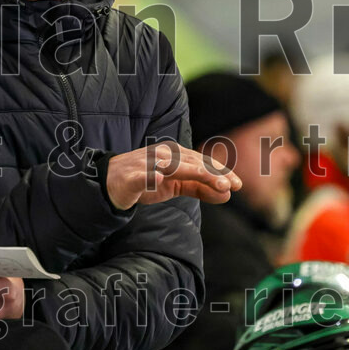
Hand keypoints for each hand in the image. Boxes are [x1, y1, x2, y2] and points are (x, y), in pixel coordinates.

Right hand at [105, 141, 241, 210]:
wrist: (109, 183)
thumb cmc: (145, 182)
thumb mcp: (175, 185)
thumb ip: (200, 188)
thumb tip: (227, 194)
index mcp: (175, 155)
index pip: (202, 162)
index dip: (221, 172)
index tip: (238, 185)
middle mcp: (164, 155)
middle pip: (193, 163)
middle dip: (214, 174)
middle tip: (232, 186)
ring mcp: (147, 164)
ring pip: (174, 167)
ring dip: (196, 173)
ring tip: (215, 184)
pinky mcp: (132, 176)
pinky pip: (143, 176)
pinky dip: (150, 177)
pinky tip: (158, 179)